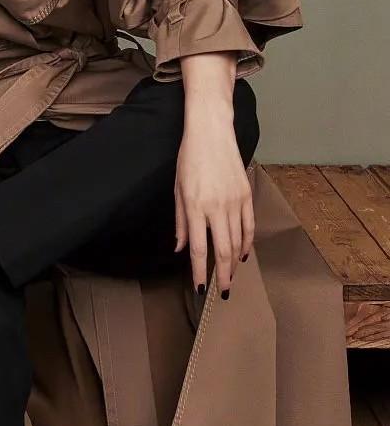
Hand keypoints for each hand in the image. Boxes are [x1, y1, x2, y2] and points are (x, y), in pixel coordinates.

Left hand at [174, 114, 254, 296]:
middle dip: (223, 275)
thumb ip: (179, 221)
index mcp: (195, 206)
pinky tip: (243, 254)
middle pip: (223, 250)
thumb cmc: (188, 159)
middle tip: (224, 291)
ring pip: (238, 241)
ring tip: (231, 276)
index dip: (199, 271)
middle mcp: (216, 207)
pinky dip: (247, 243)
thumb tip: (179, 248)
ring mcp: (235, 201)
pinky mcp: (247, 195)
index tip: (200, 289)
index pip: (197, 248)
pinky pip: (249, 226)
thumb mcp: (177, 189)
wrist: (211, 133)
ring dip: (234, 262)